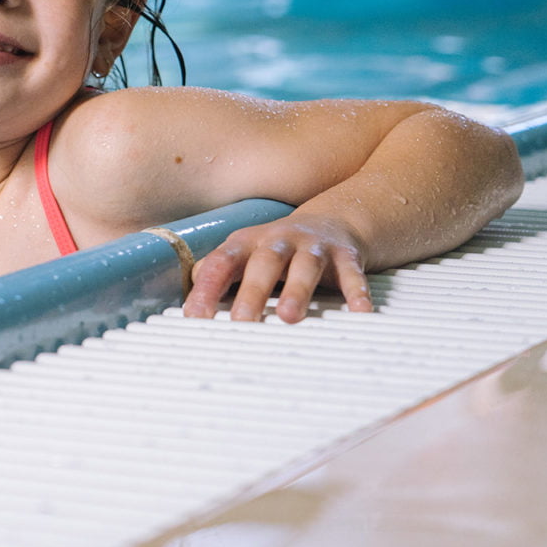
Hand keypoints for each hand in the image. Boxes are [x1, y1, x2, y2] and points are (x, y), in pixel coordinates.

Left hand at [182, 216, 373, 322]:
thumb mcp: (245, 257)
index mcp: (247, 244)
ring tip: (289, 317)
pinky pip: (351, 275)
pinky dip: (356, 293)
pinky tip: (360, 312)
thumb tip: (187, 303)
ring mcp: (312, 247)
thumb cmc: (278, 250)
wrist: (333, 222)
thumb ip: (219, 276)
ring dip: (297, 290)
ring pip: (304, 267)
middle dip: (251, 293)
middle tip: (241, 323)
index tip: (194, 317)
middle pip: (263, 264)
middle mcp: (278, 241)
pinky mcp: (345, 256)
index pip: (221, 264)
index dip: (207, 289)